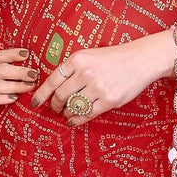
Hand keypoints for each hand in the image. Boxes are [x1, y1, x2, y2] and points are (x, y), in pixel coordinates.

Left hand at [30, 30, 176, 125]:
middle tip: (55, 109)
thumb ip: (73, 69)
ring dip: (67, 113)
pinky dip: (77, 120)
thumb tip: (55, 88)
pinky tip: (73, 121)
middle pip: (61, 96)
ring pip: (74, 106)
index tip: (35, 104)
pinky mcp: (109, 100)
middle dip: (55, 106)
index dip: (41, 94)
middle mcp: (86, 73)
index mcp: (78, 59)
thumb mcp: (89, 55)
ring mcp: (98, 88)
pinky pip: (87, 114)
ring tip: (67, 114)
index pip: (53, 80)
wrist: (140, 60)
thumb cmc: (113, 58)